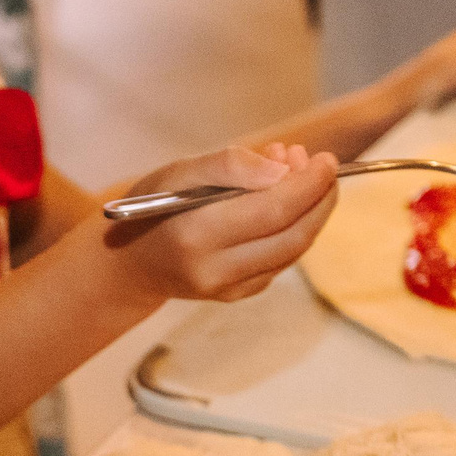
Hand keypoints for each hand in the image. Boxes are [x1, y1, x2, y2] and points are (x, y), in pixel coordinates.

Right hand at [100, 145, 339, 304]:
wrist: (129, 262)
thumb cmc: (153, 207)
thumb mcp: (179, 172)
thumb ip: (229, 165)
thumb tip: (282, 170)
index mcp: (195, 235)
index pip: (272, 211)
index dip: (308, 184)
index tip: (326, 159)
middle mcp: (213, 270)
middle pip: (292, 236)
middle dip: (319, 198)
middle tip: (324, 166)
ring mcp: (226, 289)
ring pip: (292, 251)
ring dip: (310, 212)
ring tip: (301, 175)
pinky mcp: (236, 295)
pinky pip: (280, 261)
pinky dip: (294, 229)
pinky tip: (284, 202)